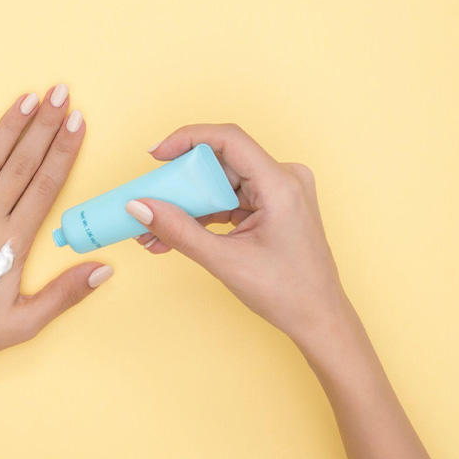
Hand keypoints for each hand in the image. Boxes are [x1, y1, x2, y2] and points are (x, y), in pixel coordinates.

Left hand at [0, 86, 112, 391]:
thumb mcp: (26, 323)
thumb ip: (67, 292)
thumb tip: (106, 268)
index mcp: (10, 244)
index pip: (45, 184)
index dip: (64, 150)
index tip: (78, 123)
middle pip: (20, 162)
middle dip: (44, 125)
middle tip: (61, 93)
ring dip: (10, 125)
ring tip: (30, 98)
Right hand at [129, 124, 347, 345]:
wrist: (318, 318)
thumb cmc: (287, 293)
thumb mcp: (224, 261)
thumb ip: (178, 231)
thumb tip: (140, 207)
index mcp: (281, 185)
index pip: (228, 139)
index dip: (187, 139)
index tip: (156, 155)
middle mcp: (285, 179)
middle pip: (221, 164)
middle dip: (181, 186)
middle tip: (149, 203)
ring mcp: (282, 192)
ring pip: (222, 184)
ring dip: (188, 206)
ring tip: (154, 232)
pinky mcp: (275, 206)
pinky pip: (231, 200)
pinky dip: (205, 216)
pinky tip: (176, 235)